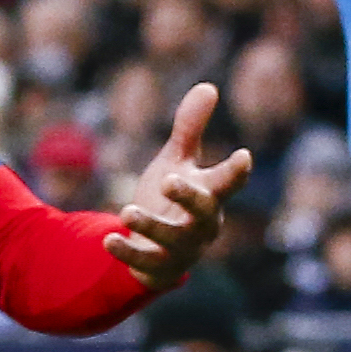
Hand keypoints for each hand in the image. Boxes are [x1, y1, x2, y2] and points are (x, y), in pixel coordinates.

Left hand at [105, 82, 256, 278]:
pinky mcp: (157, 265)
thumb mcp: (178, 161)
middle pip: (204, 211)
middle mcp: (201, 223)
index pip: (228, 182)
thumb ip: (190, 128)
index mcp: (211, 195)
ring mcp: (181, 247)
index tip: (243, 156)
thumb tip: (208, 86)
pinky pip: (144, 260)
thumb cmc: (173, 199)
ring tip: (127, 210)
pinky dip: (126, 251)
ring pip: (172, 238)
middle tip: (169, 179)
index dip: (237, 171)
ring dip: (150, 224)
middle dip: (189, 196)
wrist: (157, 249)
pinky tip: (107, 239)